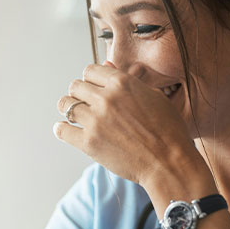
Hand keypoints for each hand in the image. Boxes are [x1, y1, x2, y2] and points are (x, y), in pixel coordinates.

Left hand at [53, 61, 198, 187]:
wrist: (169, 163)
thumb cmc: (168, 130)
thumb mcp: (154, 97)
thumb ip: (127, 80)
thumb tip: (106, 65)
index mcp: (122, 83)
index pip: (90, 70)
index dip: (91, 80)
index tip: (92, 89)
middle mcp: (106, 98)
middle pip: (75, 86)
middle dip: (78, 94)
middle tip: (83, 104)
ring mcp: (95, 120)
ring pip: (65, 105)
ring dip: (68, 109)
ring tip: (73, 116)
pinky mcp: (89, 143)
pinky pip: (62, 130)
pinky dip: (61, 129)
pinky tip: (65, 130)